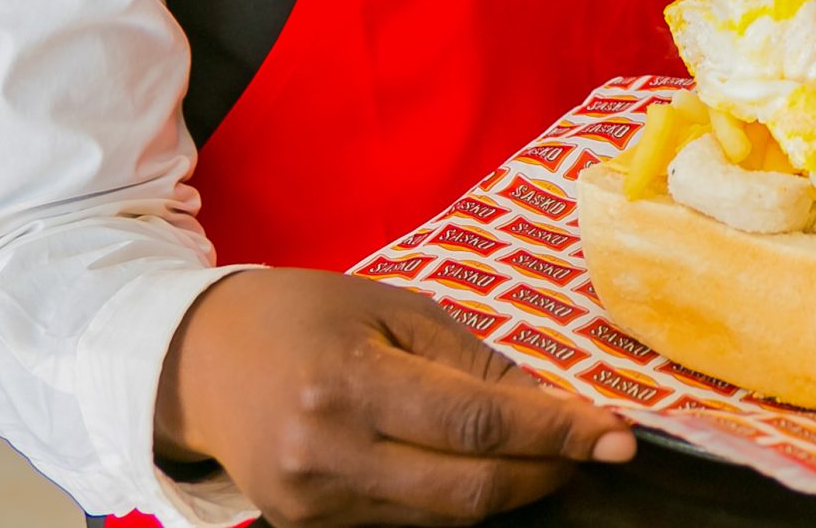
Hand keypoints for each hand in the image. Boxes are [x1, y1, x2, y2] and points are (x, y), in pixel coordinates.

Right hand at [155, 268, 633, 527]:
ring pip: (446, 518)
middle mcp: (327, 453)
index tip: (616, 435)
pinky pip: (408, 524)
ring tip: (547, 453)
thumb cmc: (306, 316)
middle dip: (547, 472)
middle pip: (469, 489)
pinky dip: (457, 500)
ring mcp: (313, 503)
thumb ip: (473, 362)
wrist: (199, 361)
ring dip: (511, 490)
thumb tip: (555, 406)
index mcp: (348, 382)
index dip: (556, 434)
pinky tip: (481, 469)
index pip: (476, 425)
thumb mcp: (393, 309)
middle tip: (595, 446)